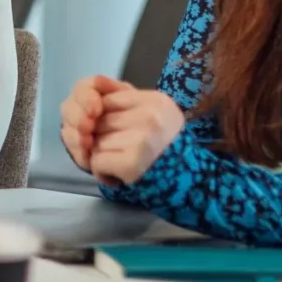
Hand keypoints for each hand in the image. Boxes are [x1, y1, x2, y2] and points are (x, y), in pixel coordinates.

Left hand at [64, 76, 184, 184]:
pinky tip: (116, 175)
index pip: (107, 100)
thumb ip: (128, 104)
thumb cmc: (167, 149)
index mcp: (155, 100)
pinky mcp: (131, 163)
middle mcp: (150, 117)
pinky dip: (101, 171)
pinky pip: (97, 161)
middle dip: (102, 138)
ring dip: (102, 156)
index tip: (114, 132)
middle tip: (120, 151)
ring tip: (122, 163)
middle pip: (100, 121)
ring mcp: (141, 140)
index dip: (104, 118)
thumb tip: (92, 102)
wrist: (189, 182)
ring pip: (96, 141)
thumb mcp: (156, 115)